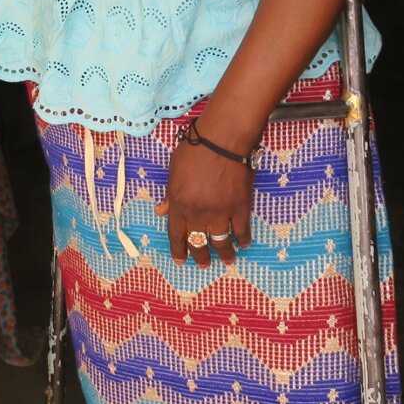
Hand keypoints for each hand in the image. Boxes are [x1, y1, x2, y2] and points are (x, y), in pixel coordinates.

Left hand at [156, 135, 252, 267]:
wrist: (223, 139)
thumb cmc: (194, 150)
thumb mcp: (173, 171)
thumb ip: (169, 195)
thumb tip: (160, 211)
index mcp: (179, 204)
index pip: (176, 234)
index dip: (178, 250)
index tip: (180, 261)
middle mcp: (198, 214)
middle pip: (198, 243)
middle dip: (200, 257)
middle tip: (204, 264)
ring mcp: (221, 212)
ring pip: (221, 242)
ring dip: (224, 254)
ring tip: (228, 261)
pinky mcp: (241, 208)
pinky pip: (242, 230)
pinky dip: (243, 239)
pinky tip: (243, 244)